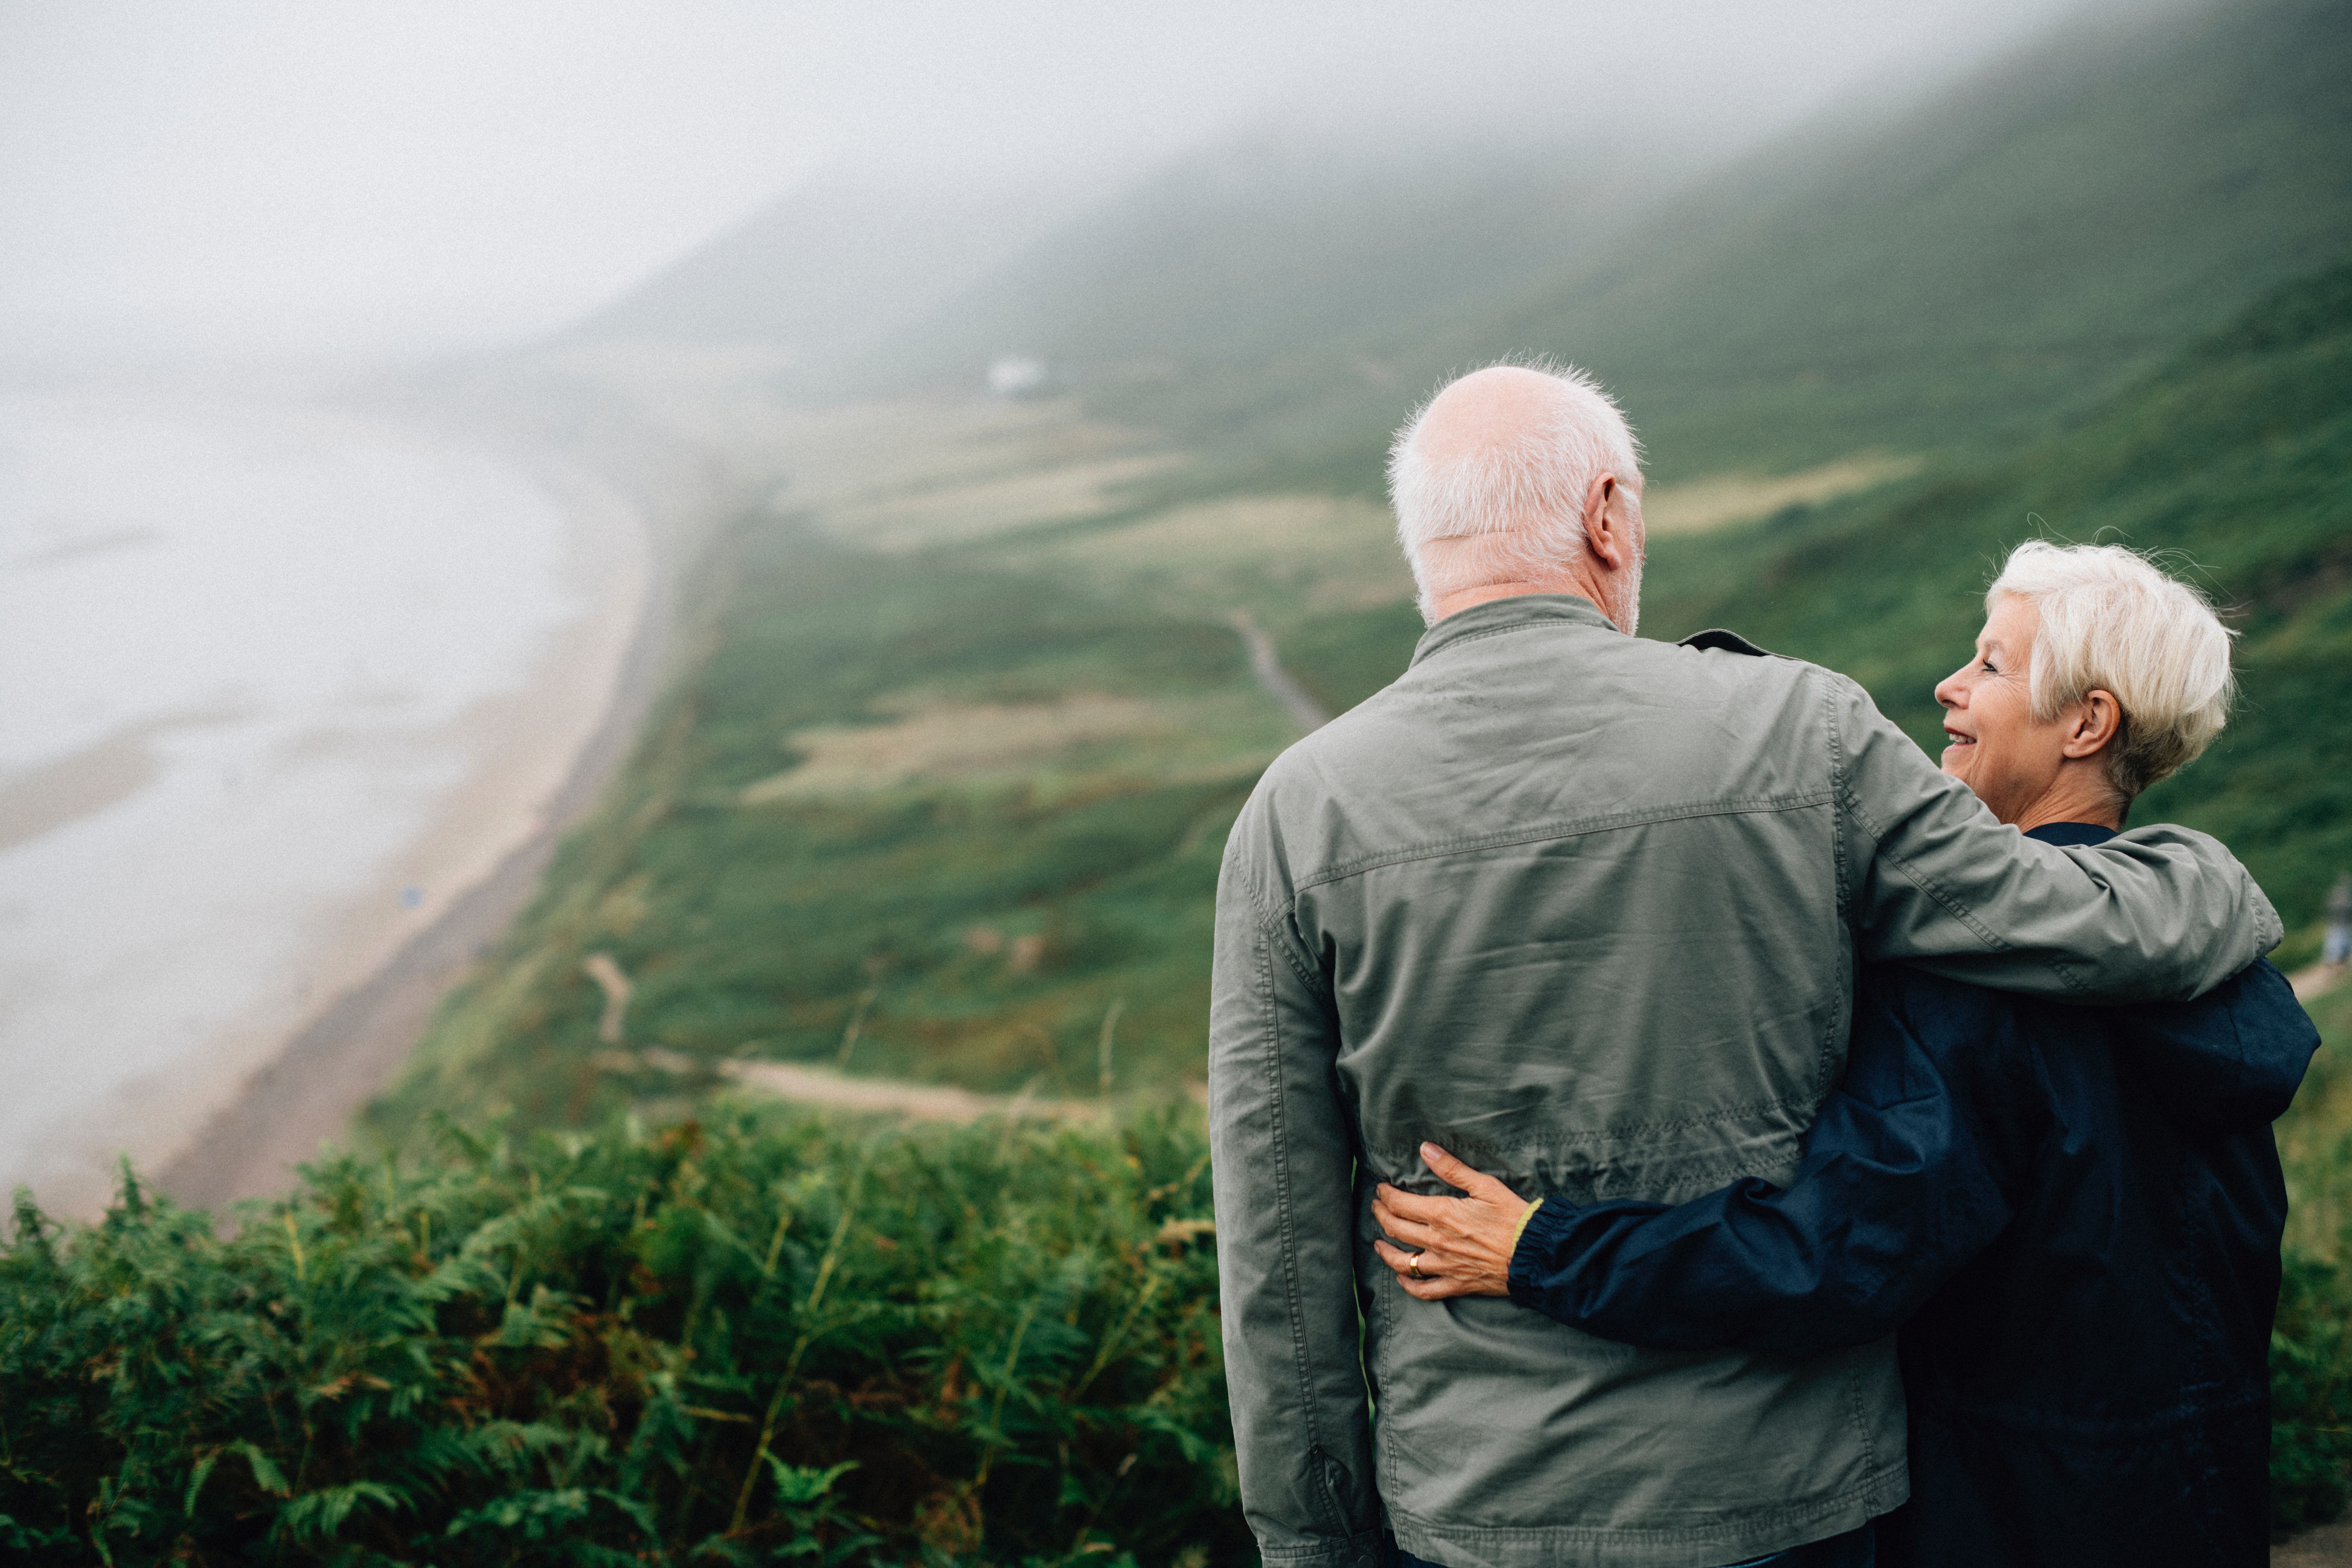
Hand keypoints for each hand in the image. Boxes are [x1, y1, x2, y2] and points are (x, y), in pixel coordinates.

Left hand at [1372, 1143, 1532, 1300]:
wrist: (1535, 1254)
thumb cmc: (1514, 1217)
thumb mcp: (1485, 1185)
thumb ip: (1452, 1168)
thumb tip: (1425, 1149)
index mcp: (1442, 1215)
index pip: (1399, 1204)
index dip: (1386, 1195)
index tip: (1382, 1189)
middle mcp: (1437, 1242)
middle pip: (1395, 1229)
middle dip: (1381, 1215)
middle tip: (1376, 1207)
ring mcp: (1445, 1266)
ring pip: (1403, 1262)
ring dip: (1386, 1251)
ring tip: (1378, 1243)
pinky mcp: (1456, 1285)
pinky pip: (1424, 1290)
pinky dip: (1409, 1285)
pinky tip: (1402, 1278)